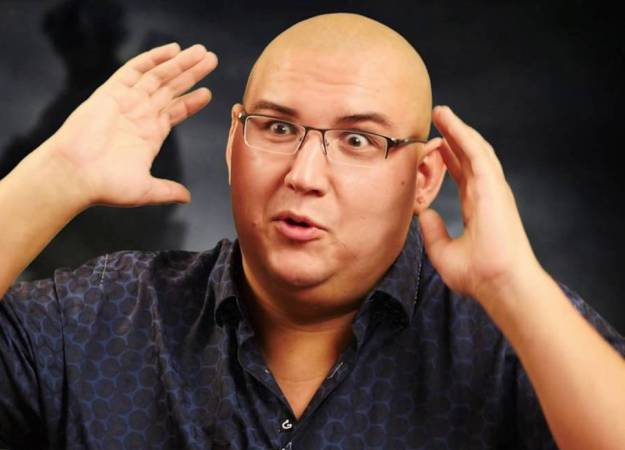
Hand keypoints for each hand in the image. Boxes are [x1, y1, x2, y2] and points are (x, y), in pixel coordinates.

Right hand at [43, 42, 216, 207]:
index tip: (207, 93)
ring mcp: (127, 102)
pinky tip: (172, 50)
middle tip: (212, 59)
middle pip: (171, 89)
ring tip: (202, 52)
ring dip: (180, 63)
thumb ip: (167, 190)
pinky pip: (135, 70)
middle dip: (192, 74)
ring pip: (159, 76)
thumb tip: (186, 197)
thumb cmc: (106, 185)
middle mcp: (140, 115)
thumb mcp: (145, 189)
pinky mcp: (112, 92)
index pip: (175, 112)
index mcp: (150, 135)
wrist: (75, 175)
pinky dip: (153, 58)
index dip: (191, 101)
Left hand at [418, 106, 540, 303]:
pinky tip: (448, 119)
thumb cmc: (477, 276)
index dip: (450, 160)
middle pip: (469, 157)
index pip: (463, 176)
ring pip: (474, 149)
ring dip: (457, 128)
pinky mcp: (493, 185)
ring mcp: (492, 188)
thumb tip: (423, 214)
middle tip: (438, 118)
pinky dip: (463, 133)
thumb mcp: (444, 252)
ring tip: (440, 111)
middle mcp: (487, 195)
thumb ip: (433, 232)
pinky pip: (476, 151)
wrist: (499, 283)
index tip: (436, 147)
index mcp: (478, 209)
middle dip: (454, 136)